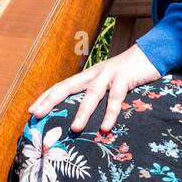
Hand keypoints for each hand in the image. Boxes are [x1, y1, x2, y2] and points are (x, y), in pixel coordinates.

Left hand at [27, 45, 161, 133]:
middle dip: (51, 100)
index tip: (31, 110)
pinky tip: (106, 127)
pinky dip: (111, 113)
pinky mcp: (125, 78)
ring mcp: (109, 74)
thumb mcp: (108, 83)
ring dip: (83, 112)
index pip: (61, 85)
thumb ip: (98, 95)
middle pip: (67, 86)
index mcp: (88, 76)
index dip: (46, 97)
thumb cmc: (128, 73)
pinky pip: (116, 97)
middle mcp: (94, 74)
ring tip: (74, 129)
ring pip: (91, 94)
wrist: (150, 53)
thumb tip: (84, 116)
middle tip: (37, 115)